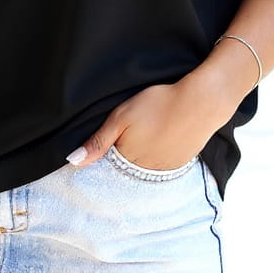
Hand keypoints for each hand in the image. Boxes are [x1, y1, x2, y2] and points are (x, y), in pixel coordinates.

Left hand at [65, 80, 228, 169]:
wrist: (200, 101)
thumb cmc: (158, 104)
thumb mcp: (121, 117)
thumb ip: (98, 141)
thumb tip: (73, 162)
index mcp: (127, 159)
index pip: (107, 167)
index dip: (104, 155)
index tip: (106, 143)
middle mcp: (145, 170)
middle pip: (125, 170)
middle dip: (121, 158)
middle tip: (130, 135)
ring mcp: (164, 168)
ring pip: (143, 169)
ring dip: (139, 158)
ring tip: (145, 136)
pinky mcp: (179, 163)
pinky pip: (161, 166)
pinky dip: (156, 156)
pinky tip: (159, 140)